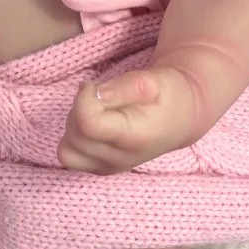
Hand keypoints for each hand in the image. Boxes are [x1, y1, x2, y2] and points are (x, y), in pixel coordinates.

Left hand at [57, 66, 202, 174]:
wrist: (180, 119)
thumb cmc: (168, 95)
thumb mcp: (153, 80)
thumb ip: (123, 87)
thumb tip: (94, 94)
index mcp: (133, 138)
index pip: (88, 124)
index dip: (83, 99)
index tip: (93, 86)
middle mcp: (118, 159)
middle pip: (74, 136)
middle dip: (79, 109)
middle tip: (99, 96)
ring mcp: (107, 168)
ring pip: (68, 148)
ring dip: (75, 123)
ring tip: (99, 110)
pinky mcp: (99, 169)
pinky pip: (70, 156)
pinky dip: (74, 137)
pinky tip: (94, 122)